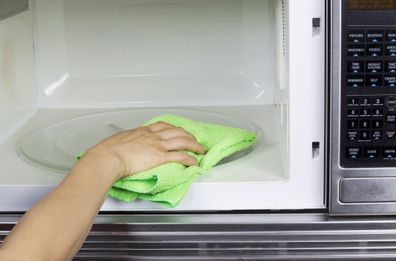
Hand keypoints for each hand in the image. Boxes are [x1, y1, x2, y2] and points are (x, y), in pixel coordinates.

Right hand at [82, 122, 204, 179]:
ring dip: (194, 145)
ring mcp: (158, 145)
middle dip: (188, 135)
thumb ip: (127, 141)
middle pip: (177, 131)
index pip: (163, 126)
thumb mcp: (119, 140)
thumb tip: (126, 144)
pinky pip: (181, 156)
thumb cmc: (109, 150)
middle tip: (194, 140)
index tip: (178, 131)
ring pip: (183, 141)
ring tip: (200, 150)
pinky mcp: (160, 156)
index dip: (174, 128)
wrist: (108, 157)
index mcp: (143, 131)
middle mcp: (153, 136)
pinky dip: (190, 158)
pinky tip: (195, 161)